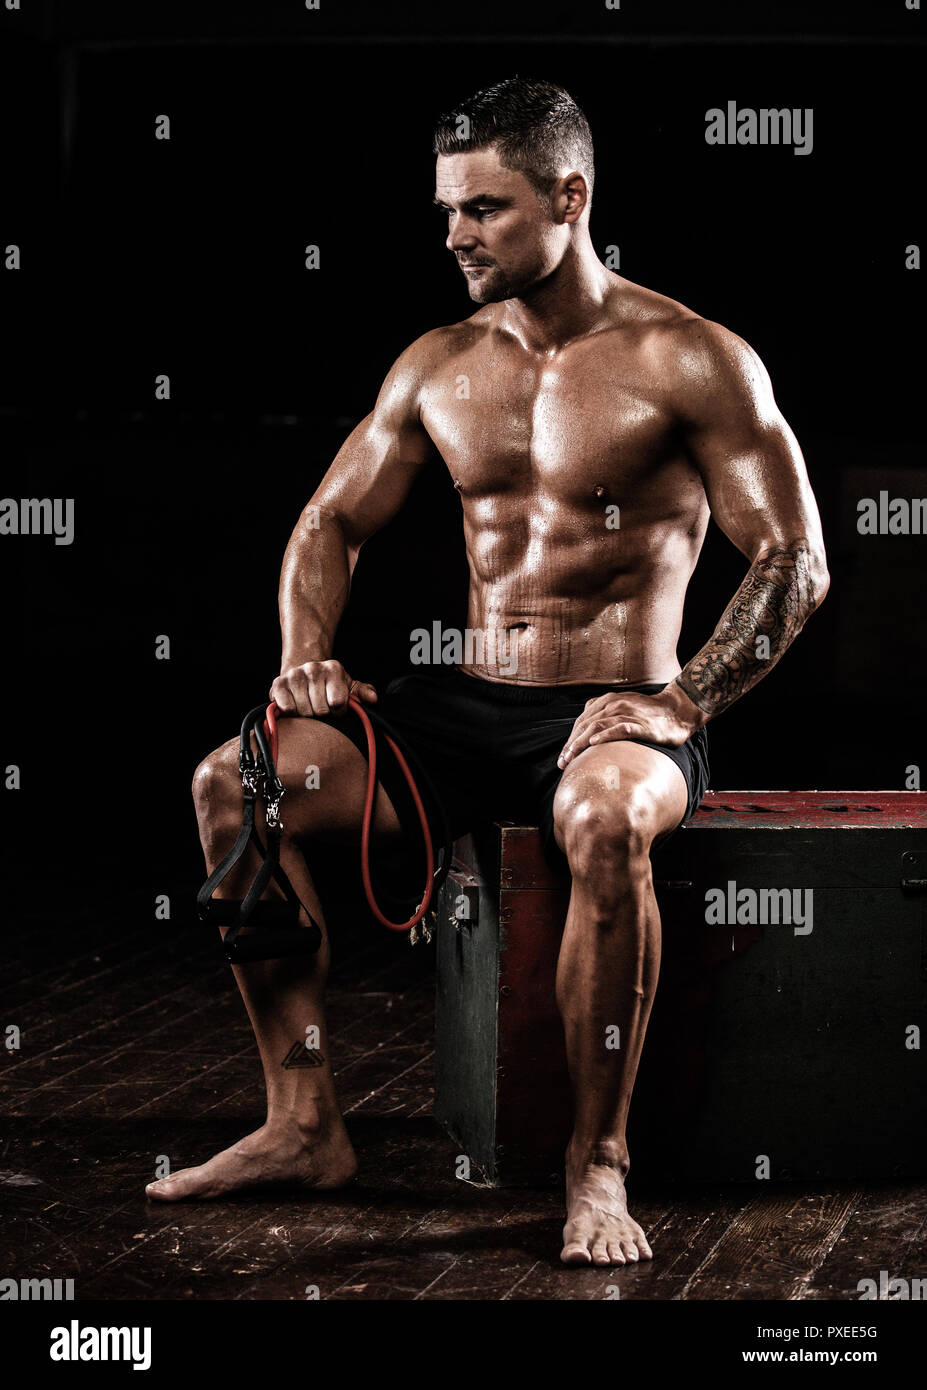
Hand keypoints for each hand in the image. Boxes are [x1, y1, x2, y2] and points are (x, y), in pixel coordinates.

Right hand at [270, 659, 377, 717]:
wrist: (303, 672)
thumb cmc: (329, 684)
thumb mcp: (348, 686)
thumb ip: (362, 693)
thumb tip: (372, 699)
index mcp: (333, 669)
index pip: (338, 702)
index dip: (339, 712)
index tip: (337, 709)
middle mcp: (313, 668)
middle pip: (321, 710)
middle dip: (324, 715)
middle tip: (321, 708)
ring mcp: (294, 675)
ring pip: (305, 711)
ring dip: (308, 715)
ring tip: (310, 706)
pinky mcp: (278, 684)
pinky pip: (287, 708)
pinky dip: (291, 713)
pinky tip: (296, 706)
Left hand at [556, 687, 699, 768]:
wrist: (677, 710)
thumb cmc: (649, 714)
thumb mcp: (623, 708)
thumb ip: (605, 714)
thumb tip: (587, 732)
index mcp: (607, 701)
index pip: (582, 722)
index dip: (570, 740)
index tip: (563, 757)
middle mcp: (614, 704)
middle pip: (585, 725)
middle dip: (571, 745)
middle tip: (563, 763)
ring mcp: (627, 712)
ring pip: (597, 726)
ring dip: (581, 743)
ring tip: (572, 757)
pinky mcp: (640, 723)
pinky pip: (619, 728)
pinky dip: (605, 735)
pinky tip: (595, 744)